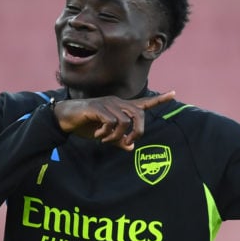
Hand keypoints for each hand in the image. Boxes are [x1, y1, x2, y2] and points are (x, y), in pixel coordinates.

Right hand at [53, 91, 175, 150]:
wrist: (65, 118)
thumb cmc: (86, 125)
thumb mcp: (105, 135)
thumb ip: (119, 140)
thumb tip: (131, 147)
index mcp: (121, 107)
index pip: (144, 103)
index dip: (159, 100)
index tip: (174, 93)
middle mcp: (117, 102)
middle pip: (139, 115)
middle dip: (137, 132)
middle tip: (126, 143)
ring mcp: (108, 103)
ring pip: (125, 122)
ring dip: (117, 136)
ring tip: (105, 140)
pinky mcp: (97, 107)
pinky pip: (111, 122)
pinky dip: (106, 134)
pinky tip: (98, 136)